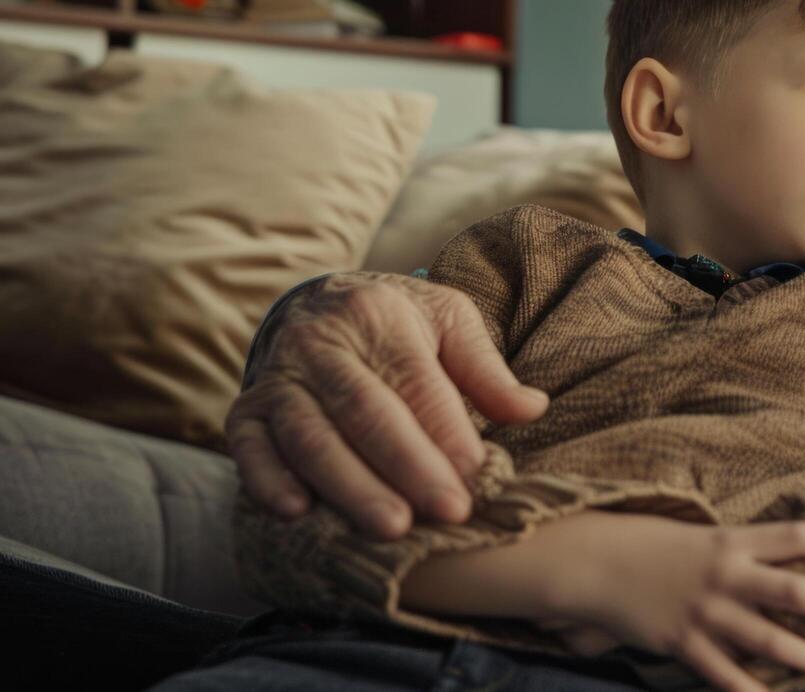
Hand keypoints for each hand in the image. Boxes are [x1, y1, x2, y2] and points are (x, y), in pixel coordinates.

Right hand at [225, 272, 548, 538]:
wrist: (316, 303)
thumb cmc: (398, 322)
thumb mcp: (449, 321)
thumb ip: (486, 370)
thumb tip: (532, 409)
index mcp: (377, 315)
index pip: (415, 381)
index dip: (446, 432)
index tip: (477, 478)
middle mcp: (320, 344)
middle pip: (365, 411)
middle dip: (407, 466)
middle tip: (447, 512)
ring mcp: (278, 377)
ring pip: (311, 436)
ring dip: (349, 485)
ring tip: (390, 527)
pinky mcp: (246, 410)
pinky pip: (250, 446)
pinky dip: (267, 480)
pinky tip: (297, 513)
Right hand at [539, 513, 804, 691]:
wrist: (593, 562)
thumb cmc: (650, 545)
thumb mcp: (701, 534)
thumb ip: (741, 548)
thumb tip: (782, 558)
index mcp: (733, 540)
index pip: (798, 537)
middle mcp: (725, 575)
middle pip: (796, 593)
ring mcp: (705, 612)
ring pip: (769, 641)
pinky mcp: (683, 643)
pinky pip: (727, 676)